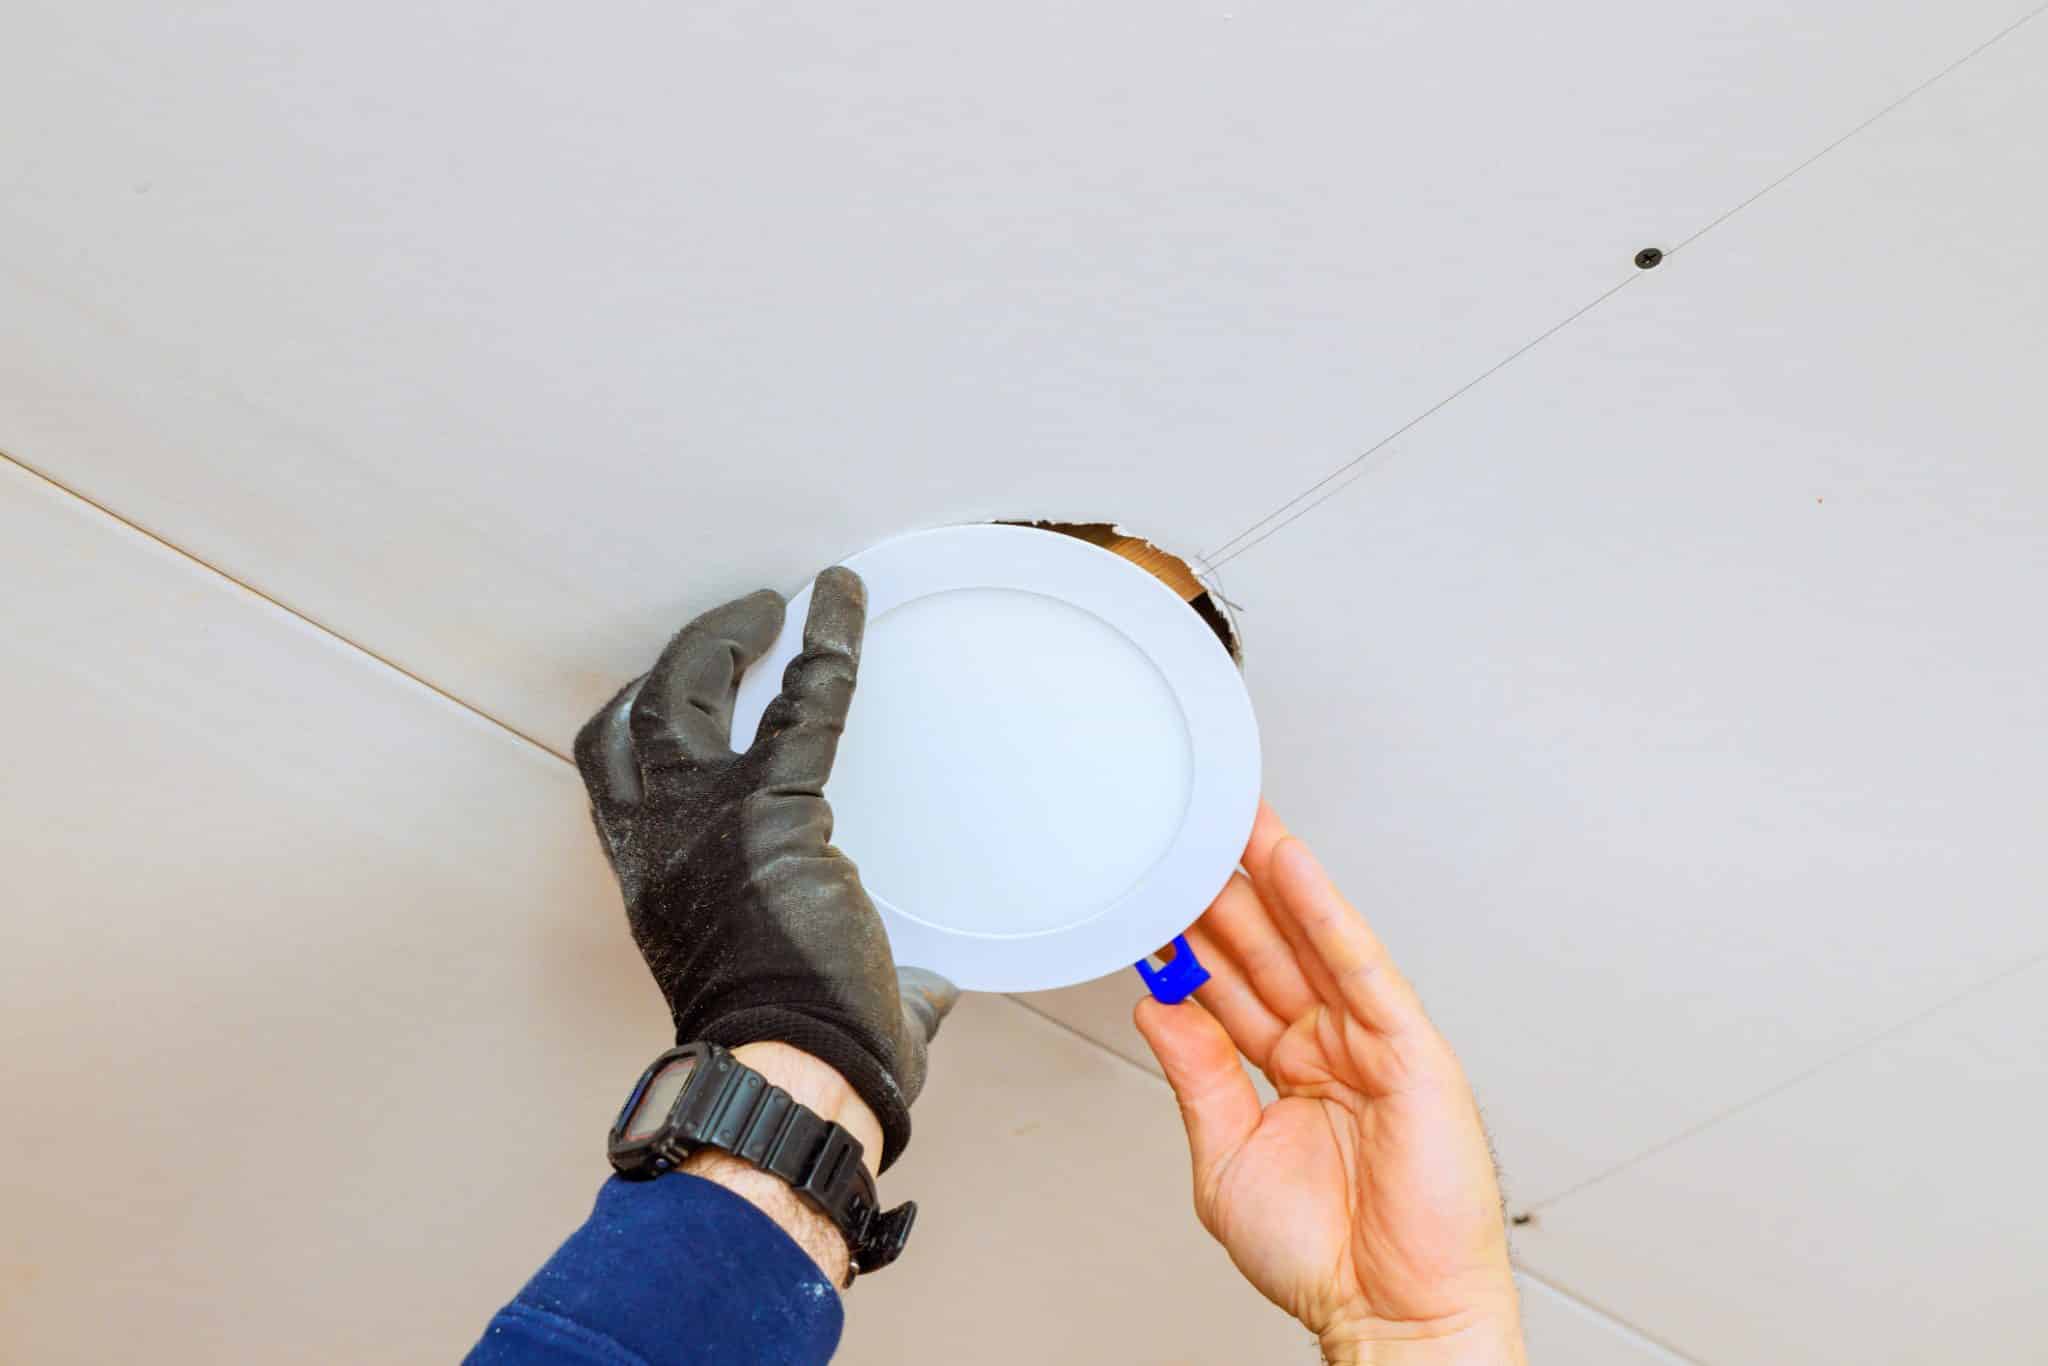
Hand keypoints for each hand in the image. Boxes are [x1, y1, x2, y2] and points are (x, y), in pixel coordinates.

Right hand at [574, 568, 955, 1170]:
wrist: (796, 1080)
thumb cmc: (803, 1065)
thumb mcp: (810, 1007)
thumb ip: (870, 980)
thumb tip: (928, 993)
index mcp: (656, 888)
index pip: (617, 777)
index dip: (641, 719)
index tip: (684, 682)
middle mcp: (660, 847)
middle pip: (633, 719)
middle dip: (679, 660)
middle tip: (739, 625)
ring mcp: (705, 823)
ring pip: (685, 692)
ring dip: (723, 637)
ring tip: (774, 607)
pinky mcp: (773, 810)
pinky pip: (804, 704)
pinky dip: (827, 645)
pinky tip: (845, 600)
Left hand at [1134, 804, 1524, 1363]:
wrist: (1392, 1315)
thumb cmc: (1326, 1258)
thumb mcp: (1226, 1157)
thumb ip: (1195, 1074)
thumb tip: (1156, 1007)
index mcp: (1287, 1073)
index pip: (1227, 989)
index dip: (1188, 942)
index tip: (1148, 897)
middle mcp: (1327, 1048)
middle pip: (1264, 951)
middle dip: (1221, 894)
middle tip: (1179, 836)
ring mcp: (1368, 1043)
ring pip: (1307, 941)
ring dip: (1266, 877)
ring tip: (1225, 821)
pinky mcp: (1408, 1047)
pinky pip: (1358, 964)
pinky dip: (1323, 910)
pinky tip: (1288, 864)